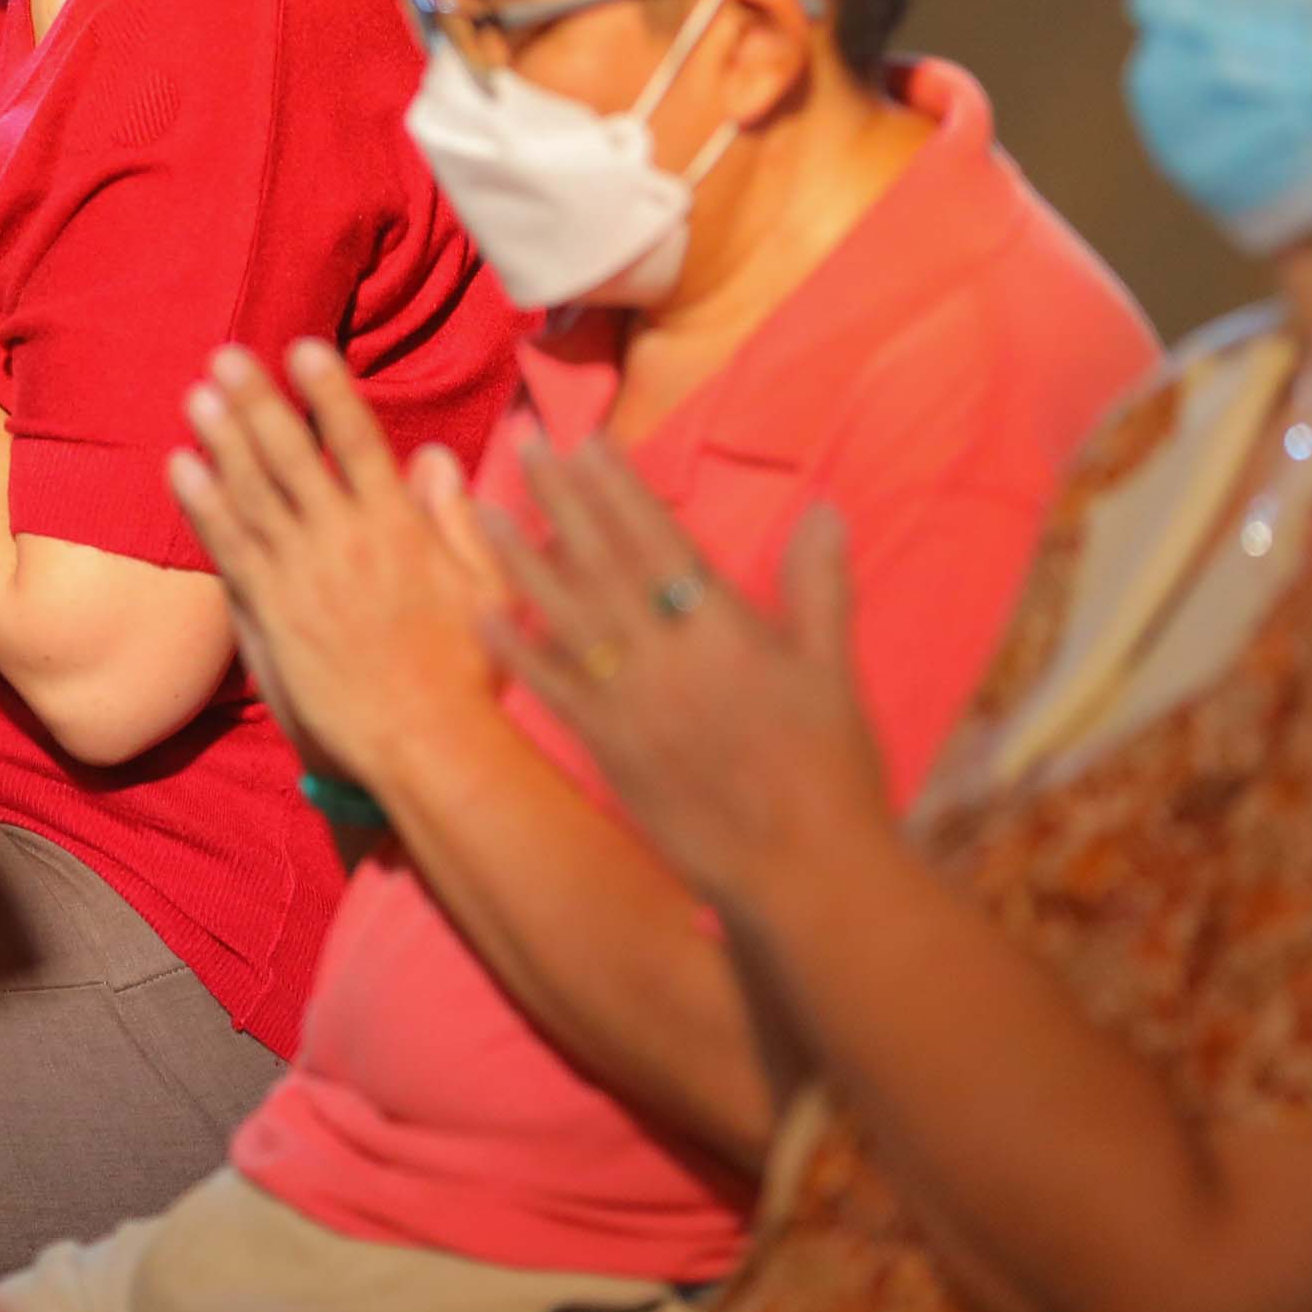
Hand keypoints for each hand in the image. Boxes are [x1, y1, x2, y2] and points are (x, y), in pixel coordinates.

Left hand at [166, 342, 500, 786]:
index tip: (302, 348)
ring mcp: (301, 577)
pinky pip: (228, 548)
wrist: (423, 742)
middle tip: (225, 354)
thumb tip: (434, 456)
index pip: (356, 440)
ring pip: (252, 493)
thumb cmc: (468, 669)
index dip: (327, 390)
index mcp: (399, 527)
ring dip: (221, 440)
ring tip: (195, 395)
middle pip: (290, 454)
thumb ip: (457, 518)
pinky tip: (180, 469)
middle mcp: (343, 540)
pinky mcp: (270, 614)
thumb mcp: (487, 586)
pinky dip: (202, 505)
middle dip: (255, 400)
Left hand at [479, 438, 892, 900]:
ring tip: (479, 509)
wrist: (801, 869)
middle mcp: (668, 656)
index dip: (619, 488)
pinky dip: (516, 649)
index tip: (585, 442)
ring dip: (519, 558)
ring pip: (564, 613)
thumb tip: (825, 507)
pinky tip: (481, 613)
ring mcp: (632, 702)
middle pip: (601, 560)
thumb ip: (819, 585)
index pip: (660, 540)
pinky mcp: (609, 749)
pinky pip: (552, 688)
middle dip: (558, 498)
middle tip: (521, 442)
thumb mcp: (832, 669)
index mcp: (724, 629)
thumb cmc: (830, 769)